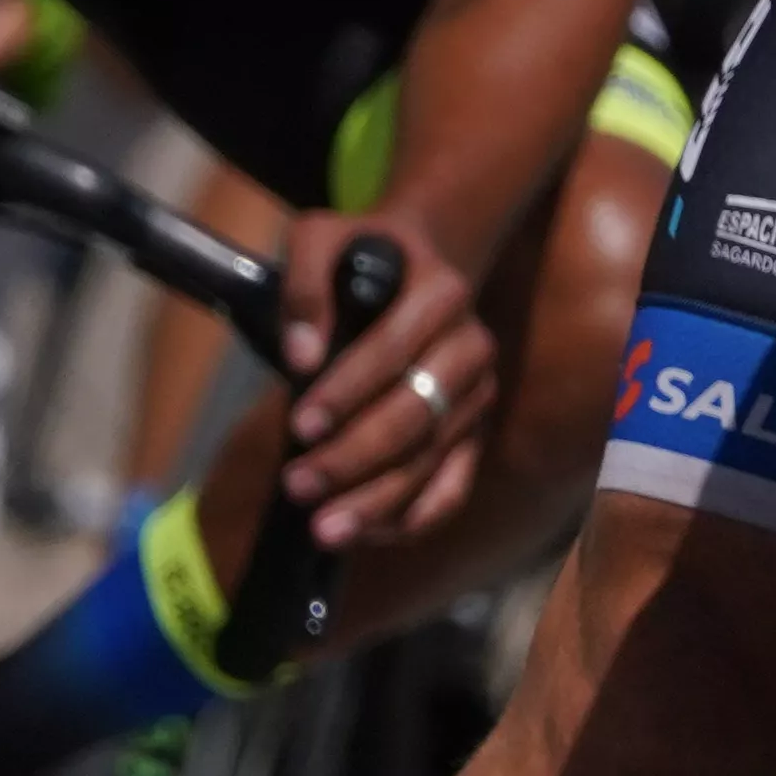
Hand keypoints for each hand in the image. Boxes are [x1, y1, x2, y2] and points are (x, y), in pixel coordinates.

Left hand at [261, 214, 496, 554]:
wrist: (413, 269)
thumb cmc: (355, 259)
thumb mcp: (320, 241)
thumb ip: (305, 285)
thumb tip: (302, 357)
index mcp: (441, 294)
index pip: (393, 350)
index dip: (347, 391)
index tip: (300, 424)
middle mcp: (471, 347)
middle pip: (414, 415)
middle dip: (352, 457)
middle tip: (297, 485)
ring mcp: (478, 396)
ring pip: (432, 461)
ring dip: (377, 501)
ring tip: (324, 528)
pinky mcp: (475, 435)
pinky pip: (452, 489)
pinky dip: (413, 518)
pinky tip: (366, 534)